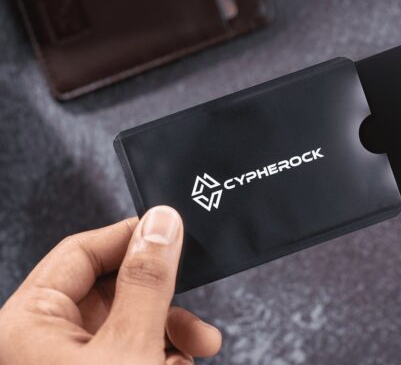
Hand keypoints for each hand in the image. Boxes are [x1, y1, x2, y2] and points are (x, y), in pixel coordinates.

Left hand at [0, 206, 220, 364]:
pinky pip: (133, 351)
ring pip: (131, 324)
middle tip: (193, 301)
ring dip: (172, 333)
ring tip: (198, 347)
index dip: (130, 237)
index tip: (171, 230)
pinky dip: (163, 355)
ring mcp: (71, 360)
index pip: (81, 252)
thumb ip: (147, 281)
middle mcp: (46, 340)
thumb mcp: (129, 346)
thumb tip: (161, 223)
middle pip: (113, 290)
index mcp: (29, 324)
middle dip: (164, 301)